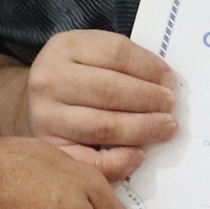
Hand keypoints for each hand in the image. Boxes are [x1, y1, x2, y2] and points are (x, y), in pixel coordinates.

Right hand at [18, 31, 179, 182]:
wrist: (38, 103)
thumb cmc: (78, 78)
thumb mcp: (92, 55)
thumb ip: (124, 63)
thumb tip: (167, 83)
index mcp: (65, 47)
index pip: (116, 53)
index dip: (149, 67)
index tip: (170, 80)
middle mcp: (49, 80)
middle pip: (110, 90)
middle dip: (149, 99)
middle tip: (171, 107)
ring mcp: (45, 116)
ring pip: (102, 125)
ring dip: (142, 128)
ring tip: (165, 128)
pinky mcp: (49, 149)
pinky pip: (88, 161)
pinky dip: (118, 161)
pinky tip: (138, 156)